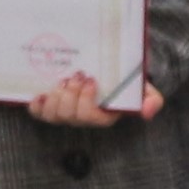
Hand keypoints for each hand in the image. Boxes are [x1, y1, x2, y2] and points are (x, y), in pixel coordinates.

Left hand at [31, 72, 162, 127]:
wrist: (110, 70)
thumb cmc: (127, 80)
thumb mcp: (144, 88)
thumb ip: (152, 99)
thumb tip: (147, 111)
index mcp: (104, 116)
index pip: (91, 117)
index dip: (85, 100)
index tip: (91, 79)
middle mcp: (84, 118)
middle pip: (70, 116)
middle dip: (69, 94)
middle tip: (75, 75)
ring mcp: (66, 113)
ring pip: (54, 116)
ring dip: (55, 97)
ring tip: (62, 80)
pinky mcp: (51, 106)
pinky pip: (39, 114)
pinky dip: (36, 106)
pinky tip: (39, 94)